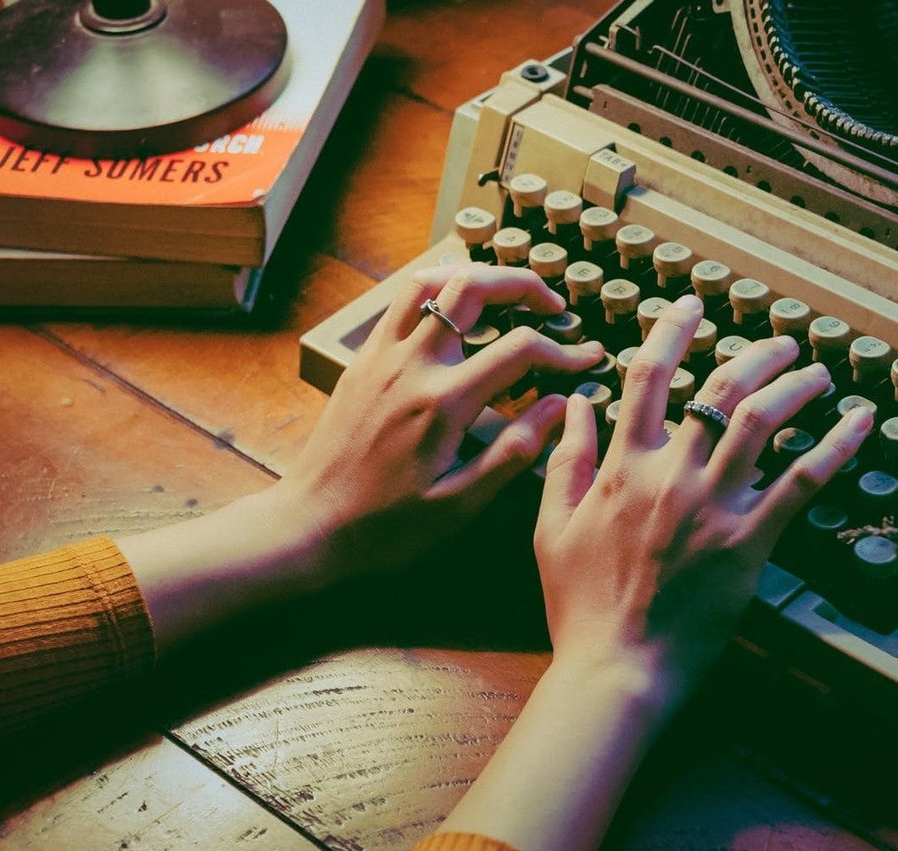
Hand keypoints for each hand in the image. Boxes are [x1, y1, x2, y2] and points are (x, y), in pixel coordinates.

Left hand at [271, 263, 604, 578]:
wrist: (309, 525)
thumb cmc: (385, 526)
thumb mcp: (459, 505)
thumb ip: (514, 451)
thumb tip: (558, 407)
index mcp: (442, 403)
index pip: (519, 350)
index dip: (564, 351)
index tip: (588, 359)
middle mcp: (410, 366)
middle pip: (472, 287)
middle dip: (523, 285)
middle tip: (553, 306)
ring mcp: (381, 356)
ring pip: (430, 280)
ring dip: (475, 276)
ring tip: (506, 296)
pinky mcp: (362, 360)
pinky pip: (401, 302)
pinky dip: (436, 291)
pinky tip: (456, 313)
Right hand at [534, 294, 871, 711]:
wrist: (615, 668)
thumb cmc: (579, 605)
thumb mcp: (551, 526)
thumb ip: (566, 459)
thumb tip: (575, 404)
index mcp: (622, 466)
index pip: (648, 376)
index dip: (672, 331)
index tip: (691, 305)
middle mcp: (671, 475)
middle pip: (719, 389)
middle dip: (756, 353)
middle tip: (782, 340)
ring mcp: (713, 508)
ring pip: (762, 422)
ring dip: (796, 385)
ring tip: (818, 370)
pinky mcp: (749, 544)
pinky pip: (800, 484)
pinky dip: (834, 447)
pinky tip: (858, 422)